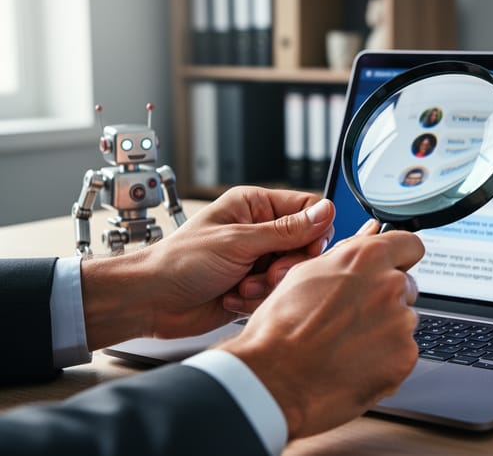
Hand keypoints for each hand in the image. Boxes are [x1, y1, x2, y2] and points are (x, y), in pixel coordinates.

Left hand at [81, 186, 334, 348]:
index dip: (314, 231)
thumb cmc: (180, 262)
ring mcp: (257, 260)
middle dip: (287, 265)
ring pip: (292, 273)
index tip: (308, 250)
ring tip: (241, 287)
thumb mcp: (238, 241)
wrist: (151, 302)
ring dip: (268, 286)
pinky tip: (233, 298)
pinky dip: (257, 300)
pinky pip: (277, 294)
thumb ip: (287, 230)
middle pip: (305, 245)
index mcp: (255, 206)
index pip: (307, 208)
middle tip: (267, 274)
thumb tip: (326, 211)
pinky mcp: (253, 287)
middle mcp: (259, 231)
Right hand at [219, 221, 423, 438]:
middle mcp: (390, 285)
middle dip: (387, 297)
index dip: (401, 256)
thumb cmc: (281, 329)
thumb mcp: (306, 274)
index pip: (410, 245)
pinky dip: (387, 358)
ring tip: (347, 344)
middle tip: (353, 317)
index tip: (395, 265)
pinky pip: (403, 352)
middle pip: (405, 286)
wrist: (274, 379)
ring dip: (386, 330)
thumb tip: (367, 241)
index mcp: (367, 258)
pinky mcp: (405, 357)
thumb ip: (347, 256)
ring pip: (404, 321)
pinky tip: (355, 362)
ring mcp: (401, 322)